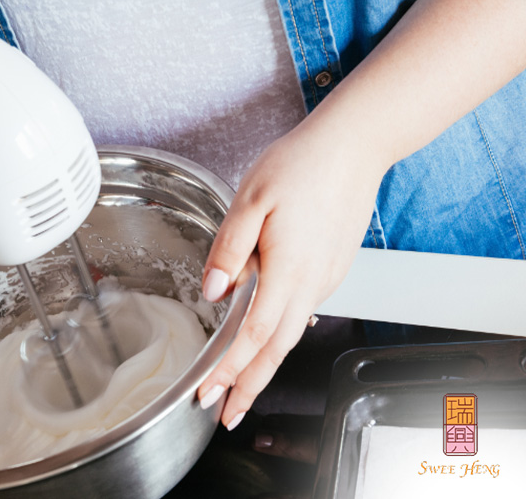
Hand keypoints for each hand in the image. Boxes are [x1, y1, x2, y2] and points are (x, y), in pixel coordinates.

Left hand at [196, 127, 384, 429]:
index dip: (229, 370)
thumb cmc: (302, 166)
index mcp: (288, 270)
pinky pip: (302, 312)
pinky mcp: (331, 269)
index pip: (253, 336)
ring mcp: (326, 279)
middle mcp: (312, 283)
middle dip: (249, 387)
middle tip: (226, 414)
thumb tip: (214, 290)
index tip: (208, 394)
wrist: (354, 147)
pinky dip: (279, 336)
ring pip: (290, 334)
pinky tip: (265, 339)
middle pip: (277, 350)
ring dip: (263, 364)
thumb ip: (229, 249)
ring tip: (240, 384)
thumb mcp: (251, 200)